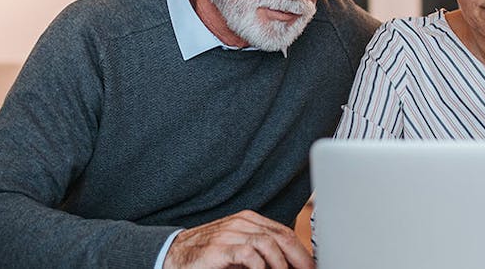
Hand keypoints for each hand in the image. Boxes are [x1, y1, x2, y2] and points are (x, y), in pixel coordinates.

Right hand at [163, 210, 314, 268]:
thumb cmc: (208, 255)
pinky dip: (262, 267)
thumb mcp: (238, 251)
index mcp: (249, 221)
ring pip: (268, 242)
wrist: (173, 255)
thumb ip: (260, 254)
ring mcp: (230, 232)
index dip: (302, 251)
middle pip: (281, 236)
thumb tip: (286, 265)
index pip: (284, 232)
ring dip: (281, 264)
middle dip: (299, 257)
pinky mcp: (219, 247)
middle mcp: (242, 223)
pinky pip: (249, 254)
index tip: (312, 266)